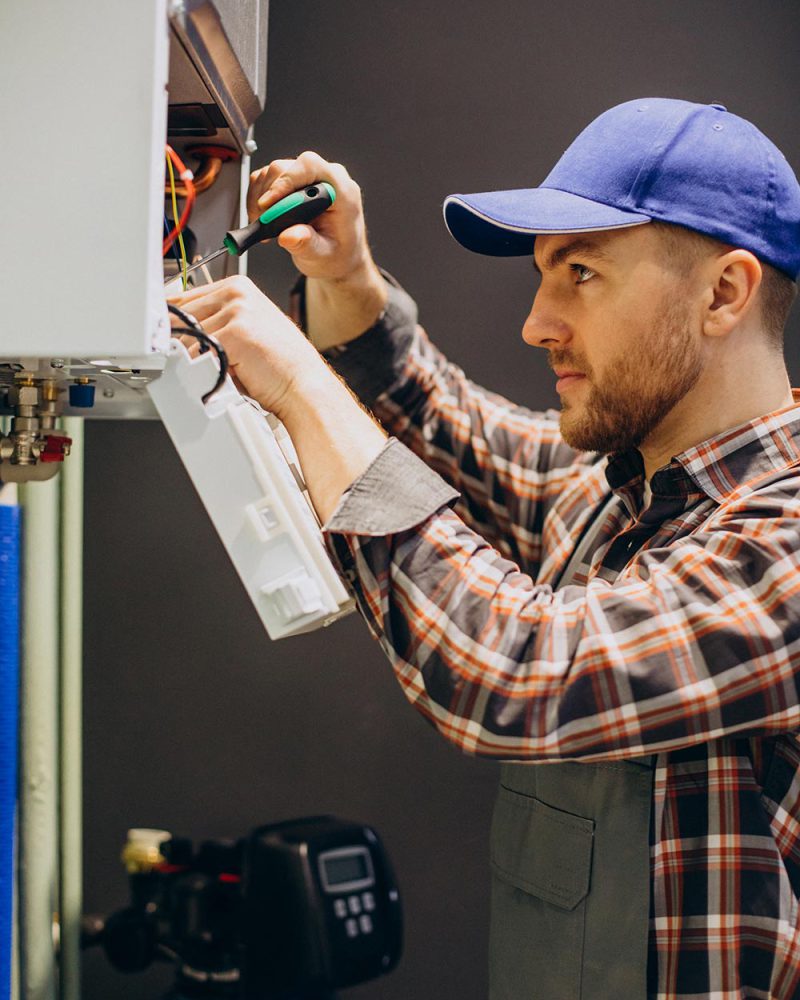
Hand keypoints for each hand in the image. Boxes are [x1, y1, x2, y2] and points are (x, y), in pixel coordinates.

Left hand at [167, 275, 329, 419]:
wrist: (303, 385)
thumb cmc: (278, 365)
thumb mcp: (244, 332)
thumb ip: (214, 323)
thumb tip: (175, 332)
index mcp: (238, 287)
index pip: (185, 298)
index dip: (173, 323)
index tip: (165, 338)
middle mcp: (237, 292)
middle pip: (182, 316)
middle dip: (181, 342)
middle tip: (190, 362)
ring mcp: (236, 310)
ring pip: (188, 336)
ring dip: (194, 358)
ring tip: (217, 370)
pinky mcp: (235, 332)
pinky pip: (197, 352)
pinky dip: (202, 368)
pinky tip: (221, 374)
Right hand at [248, 151, 387, 349]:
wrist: (341, 265)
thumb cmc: (337, 261)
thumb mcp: (323, 258)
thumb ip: (308, 246)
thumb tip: (291, 235)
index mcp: (341, 190)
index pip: (310, 167)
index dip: (286, 182)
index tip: (270, 205)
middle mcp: (326, 179)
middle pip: (287, 167)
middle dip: (270, 192)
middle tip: (262, 221)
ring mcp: (310, 181)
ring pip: (274, 173)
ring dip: (262, 198)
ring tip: (264, 226)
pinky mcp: (294, 187)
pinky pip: (268, 183)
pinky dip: (260, 201)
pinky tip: (264, 223)